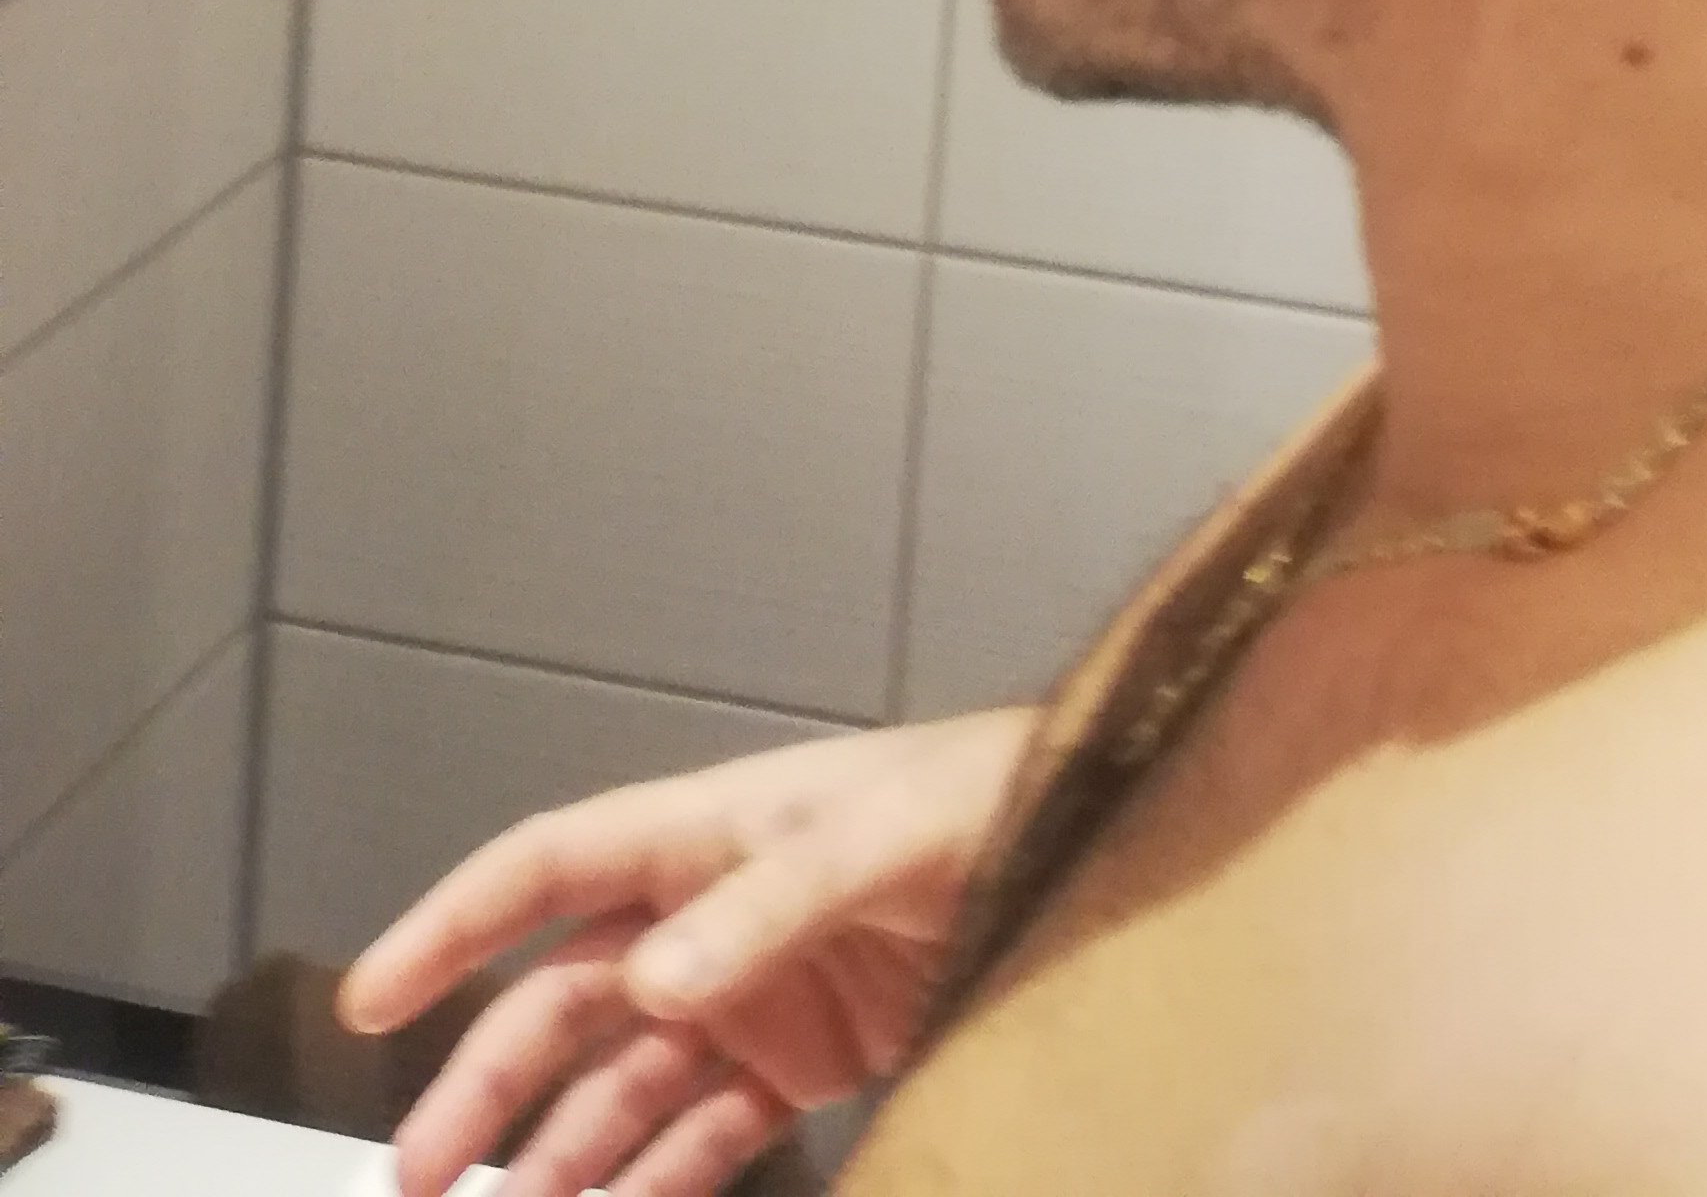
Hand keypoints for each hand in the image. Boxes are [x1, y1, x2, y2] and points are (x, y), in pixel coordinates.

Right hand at [338, 709, 1034, 1196]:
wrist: (1082, 847)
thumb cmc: (977, 802)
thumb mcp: (873, 838)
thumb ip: (764, 908)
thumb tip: (649, 987)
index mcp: (704, 835)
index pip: (550, 867)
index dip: (456, 924)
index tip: (369, 1001)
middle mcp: (706, 918)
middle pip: (565, 1002)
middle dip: (486, 1086)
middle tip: (415, 1178)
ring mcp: (747, 994)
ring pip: (620, 1086)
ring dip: (557, 1158)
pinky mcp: (801, 1062)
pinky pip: (701, 1136)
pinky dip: (651, 1187)